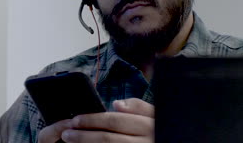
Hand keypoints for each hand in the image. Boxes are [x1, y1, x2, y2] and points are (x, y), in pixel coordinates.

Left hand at [38, 98, 153, 142]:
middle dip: (83, 135)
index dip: (92, 120)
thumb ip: (138, 107)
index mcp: (149, 125)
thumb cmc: (161, 131)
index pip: (115, 120)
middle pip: (108, 138)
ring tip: (71, 142)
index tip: (75, 120)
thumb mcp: (156, 116)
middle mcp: (145, 141)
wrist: (176, 142)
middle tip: (66, 133)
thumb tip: (116, 103)